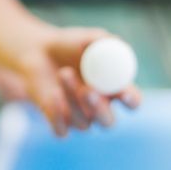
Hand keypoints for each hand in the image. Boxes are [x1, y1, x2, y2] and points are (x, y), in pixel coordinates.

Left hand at [19, 27, 141, 136]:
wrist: (38, 51)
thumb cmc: (70, 45)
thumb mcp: (87, 39)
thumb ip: (104, 42)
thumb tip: (117, 47)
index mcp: (115, 89)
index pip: (132, 102)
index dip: (131, 101)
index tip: (123, 93)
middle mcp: (100, 109)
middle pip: (108, 121)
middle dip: (99, 109)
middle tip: (88, 91)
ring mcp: (80, 118)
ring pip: (83, 122)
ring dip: (72, 97)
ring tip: (64, 72)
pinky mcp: (59, 123)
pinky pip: (61, 131)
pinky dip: (57, 114)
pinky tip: (54, 94)